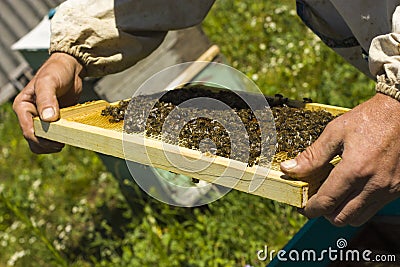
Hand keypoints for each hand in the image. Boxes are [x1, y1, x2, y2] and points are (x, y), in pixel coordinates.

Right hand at [13, 53, 83, 153]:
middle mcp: (30, 114)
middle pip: (34, 139)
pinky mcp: (55, 121)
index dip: (40, 139)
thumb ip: (47, 99)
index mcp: (23, 106)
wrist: (71, 68)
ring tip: (66, 140)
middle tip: (62, 143)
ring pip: (42, 141)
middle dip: (46, 144)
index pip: (28, 130)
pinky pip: (55, 136)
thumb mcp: (49, 82)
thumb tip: (47, 119)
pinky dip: (62, 138)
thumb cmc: (57, 71)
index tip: (56, 142)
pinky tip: (71, 135)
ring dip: (53, 144)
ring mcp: (42, 119)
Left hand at [280, 93, 399, 225]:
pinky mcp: (398, 189)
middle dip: (324, 214)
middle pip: (342, 218)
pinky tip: (351, 190)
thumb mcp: (335, 132)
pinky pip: (374, 208)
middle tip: (315, 203)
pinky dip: (358, 206)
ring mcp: (389, 189)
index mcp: (355, 170)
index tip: (302, 207)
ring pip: (359, 218)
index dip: (311, 208)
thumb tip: (288, 169)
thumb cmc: (368, 119)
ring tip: (332, 197)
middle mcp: (374, 184)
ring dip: (342, 213)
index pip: (327, 202)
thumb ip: (312, 156)